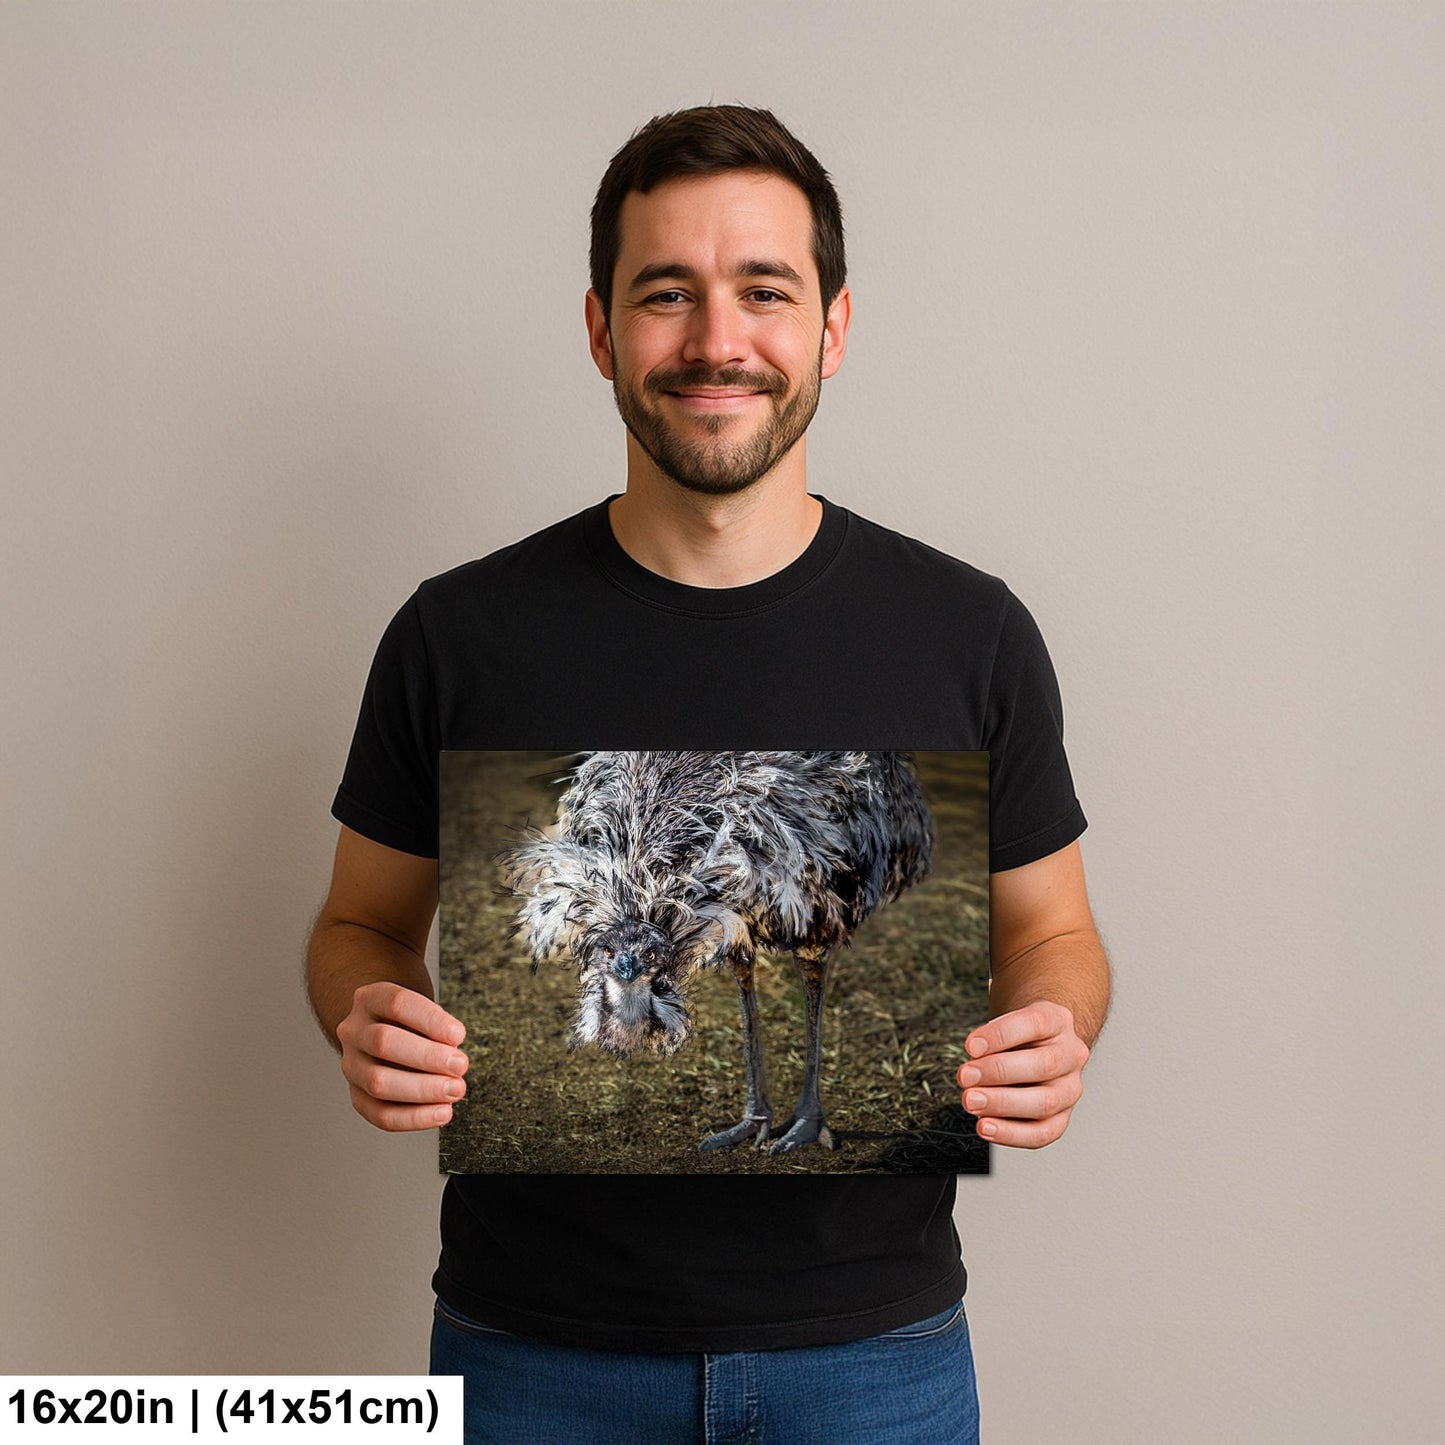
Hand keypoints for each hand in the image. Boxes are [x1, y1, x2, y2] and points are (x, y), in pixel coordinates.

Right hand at [336, 981, 468, 1131]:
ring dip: (423, 1090)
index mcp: (370, 999)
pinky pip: (380, 1114)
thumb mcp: (421, 1009)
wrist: (381, 1030)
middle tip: (460, 1065)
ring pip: (377, 1082)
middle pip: (383, 1042)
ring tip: (455, 1090)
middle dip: (428, 1057)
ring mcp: (351, 1064)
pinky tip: (441, 1112)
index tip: (459, 1035)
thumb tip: (452, 1053)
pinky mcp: (357, 1095)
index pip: (397, 1004)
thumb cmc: (410, 1020)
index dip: (430, 1020)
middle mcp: (354, 1031)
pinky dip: (414, 1117)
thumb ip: (436, 1026)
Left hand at [956, 1001, 1088, 1148]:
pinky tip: (986, 1127)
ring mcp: (1070, 1088)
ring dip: (1002, 1104)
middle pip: (1043, 1065)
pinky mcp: (1062, 1117)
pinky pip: (1042, 1133)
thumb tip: (975, 1061)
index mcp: (1058, 1021)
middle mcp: (1071, 1055)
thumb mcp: (1007, 1021)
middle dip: (998, 1072)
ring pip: (1046, 1102)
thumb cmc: (1018, 1034)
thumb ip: (992, 1038)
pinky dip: (1011, 1134)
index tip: (970, 1046)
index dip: (1000, 1036)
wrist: (1039, 1047)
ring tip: (971, 1102)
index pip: (1035, 1024)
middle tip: (965, 1076)